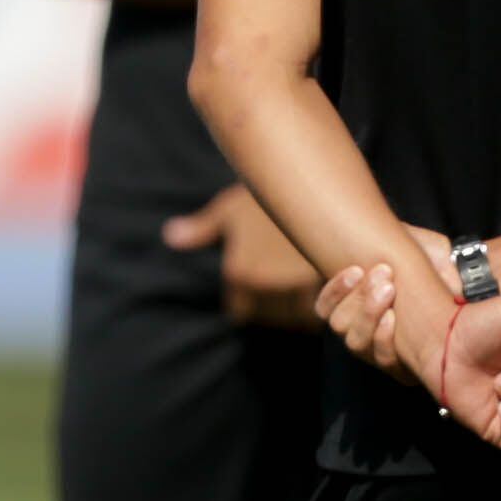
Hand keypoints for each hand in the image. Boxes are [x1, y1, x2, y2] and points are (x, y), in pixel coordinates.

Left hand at [164, 184, 321, 326]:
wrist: (310, 182)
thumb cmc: (266, 196)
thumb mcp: (231, 210)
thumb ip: (202, 230)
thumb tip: (170, 237)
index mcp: (238, 271)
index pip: (241, 311)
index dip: (253, 305)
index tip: (266, 292)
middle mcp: (261, 283)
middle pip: (271, 318)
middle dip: (280, 310)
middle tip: (292, 289)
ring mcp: (292, 285)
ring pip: (296, 318)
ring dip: (302, 312)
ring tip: (310, 289)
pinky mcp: (324, 283)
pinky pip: (320, 312)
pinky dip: (326, 307)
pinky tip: (330, 290)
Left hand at [314, 229, 462, 374]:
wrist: (400, 241)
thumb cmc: (432, 263)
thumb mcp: (447, 271)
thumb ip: (452, 286)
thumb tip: (456, 296)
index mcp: (406, 352)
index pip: (390, 366)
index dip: (386, 344)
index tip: (394, 316)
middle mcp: (374, 346)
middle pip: (360, 344)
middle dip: (371, 314)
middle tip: (388, 286)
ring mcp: (351, 326)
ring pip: (342, 326)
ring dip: (358, 300)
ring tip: (376, 274)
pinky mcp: (332, 306)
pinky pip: (324, 308)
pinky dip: (336, 290)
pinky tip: (354, 272)